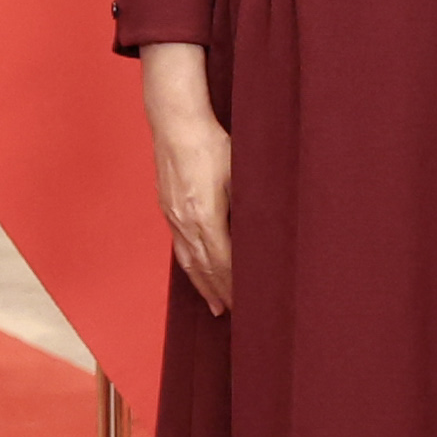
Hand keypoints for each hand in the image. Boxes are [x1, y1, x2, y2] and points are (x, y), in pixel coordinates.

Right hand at [140, 41, 233, 314]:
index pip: (223, 264)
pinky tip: (196, 270)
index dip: (234, 287)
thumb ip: (251, 206)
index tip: (248, 305)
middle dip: (220, 293)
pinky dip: (189, 266)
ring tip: (215, 305)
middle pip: (204, 269)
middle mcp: (185, 221)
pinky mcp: (168, 207)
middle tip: (235, 315)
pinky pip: (179, 247)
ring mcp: (173, 215)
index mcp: (205, 216)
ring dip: (202, 285)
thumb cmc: (212, 142)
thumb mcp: (241, 173)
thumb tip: (269, 232)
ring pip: (188, 261)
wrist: (176, 121)